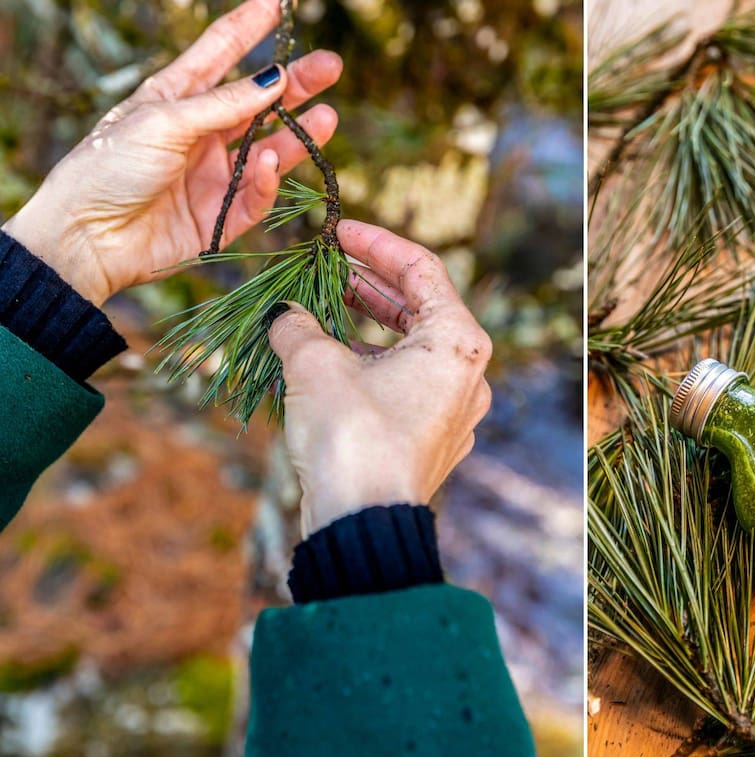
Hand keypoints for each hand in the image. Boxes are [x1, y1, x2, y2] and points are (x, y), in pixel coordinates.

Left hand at [1, 0, 341, 304]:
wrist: (86, 237)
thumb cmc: (107, 168)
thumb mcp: (163, 121)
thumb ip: (224, 103)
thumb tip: (276, 77)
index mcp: (176, 97)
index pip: (222, 50)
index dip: (252, 23)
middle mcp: (201, 132)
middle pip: (259, 100)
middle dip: (296, 82)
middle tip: (331, 66)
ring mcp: (213, 173)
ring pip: (270, 147)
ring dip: (298, 131)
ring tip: (327, 116)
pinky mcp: (221, 216)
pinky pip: (256, 195)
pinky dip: (267, 179)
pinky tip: (270, 162)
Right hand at [267, 220, 492, 536]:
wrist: (361, 525)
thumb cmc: (351, 437)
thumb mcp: (314, 365)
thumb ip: (298, 325)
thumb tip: (284, 314)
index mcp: (458, 342)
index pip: (423, 270)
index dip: (377, 243)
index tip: (339, 231)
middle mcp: (468, 374)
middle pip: (420, 308)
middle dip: (371, 283)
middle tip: (328, 266)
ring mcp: (453, 410)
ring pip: (411, 349)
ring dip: (366, 324)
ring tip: (323, 307)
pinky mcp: (432, 439)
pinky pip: (405, 384)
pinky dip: (370, 363)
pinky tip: (330, 358)